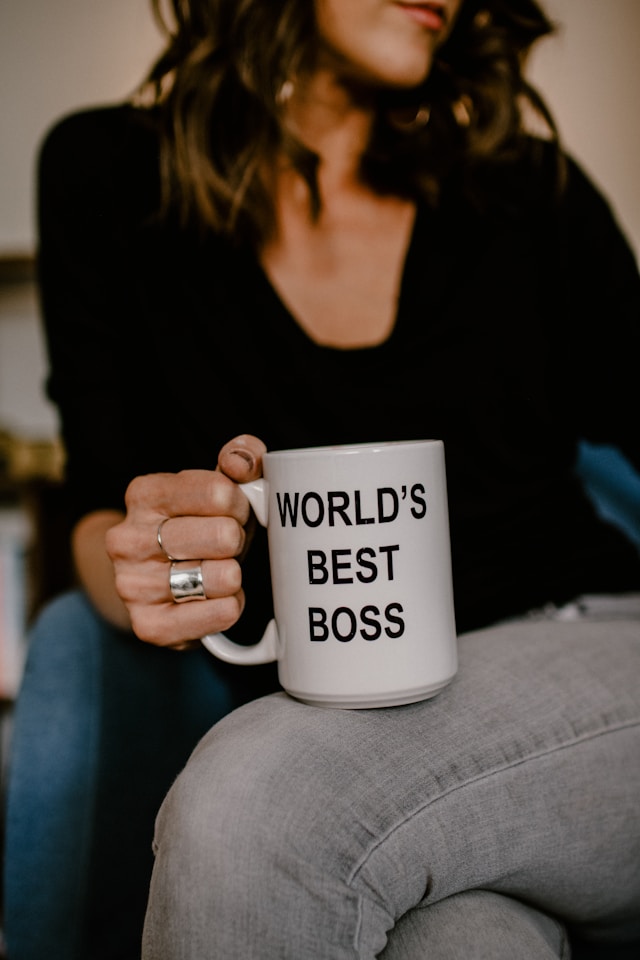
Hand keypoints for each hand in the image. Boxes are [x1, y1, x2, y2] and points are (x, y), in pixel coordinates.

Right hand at [105, 435, 266, 649]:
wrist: (159, 581)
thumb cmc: (199, 525)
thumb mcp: (218, 483)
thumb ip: (240, 457)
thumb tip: (242, 462)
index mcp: (144, 494)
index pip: (219, 491)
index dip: (240, 503)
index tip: (233, 511)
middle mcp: (128, 538)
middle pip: (224, 535)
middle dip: (238, 540)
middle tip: (227, 545)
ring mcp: (133, 584)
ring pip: (224, 576)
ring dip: (235, 574)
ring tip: (219, 570)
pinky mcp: (149, 625)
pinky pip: (221, 613)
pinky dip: (232, 606)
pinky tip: (218, 598)